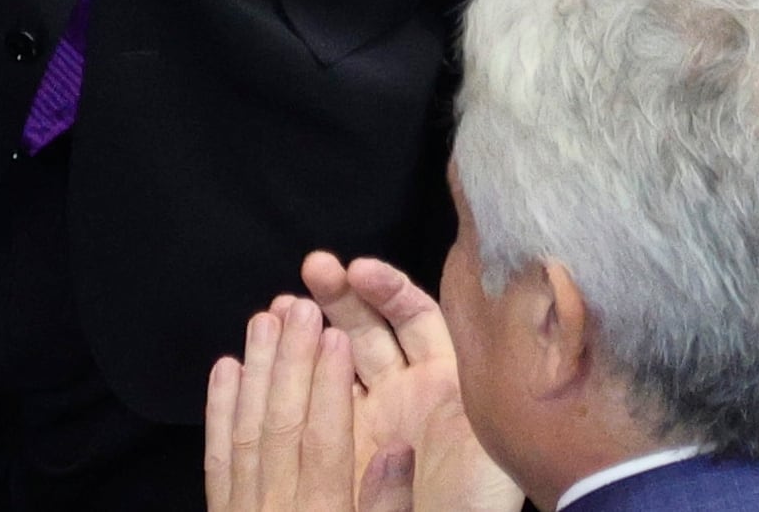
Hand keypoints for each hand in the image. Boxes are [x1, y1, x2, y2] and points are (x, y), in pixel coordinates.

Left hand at [207, 299, 410, 511]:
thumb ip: (389, 504)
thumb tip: (400, 449)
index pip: (326, 440)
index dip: (330, 387)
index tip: (337, 336)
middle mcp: (278, 505)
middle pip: (284, 423)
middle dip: (293, 361)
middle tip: (302, 306)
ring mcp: (243, 507)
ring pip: (248, 428)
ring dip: (257, 369)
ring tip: (265, 319)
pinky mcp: (221, 510)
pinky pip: (218, 455)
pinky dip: (220, 408)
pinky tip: (226, 367)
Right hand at [303, 255, 519, 511]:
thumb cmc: (479, 494)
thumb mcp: (491, 431)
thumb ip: (481, 376)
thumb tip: (489, 310)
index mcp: (446, 378)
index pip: (415, 315)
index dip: (388, 288)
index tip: (360, 272)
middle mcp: (407, 390)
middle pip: (369, 326)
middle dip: (341, 292)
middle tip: (313, 269)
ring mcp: (371, 416)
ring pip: (335, 358)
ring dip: (309, 327)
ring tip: (279, 308)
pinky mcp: (343, 447)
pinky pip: (314, 403)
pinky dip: (292, 375)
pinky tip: (267, 354)